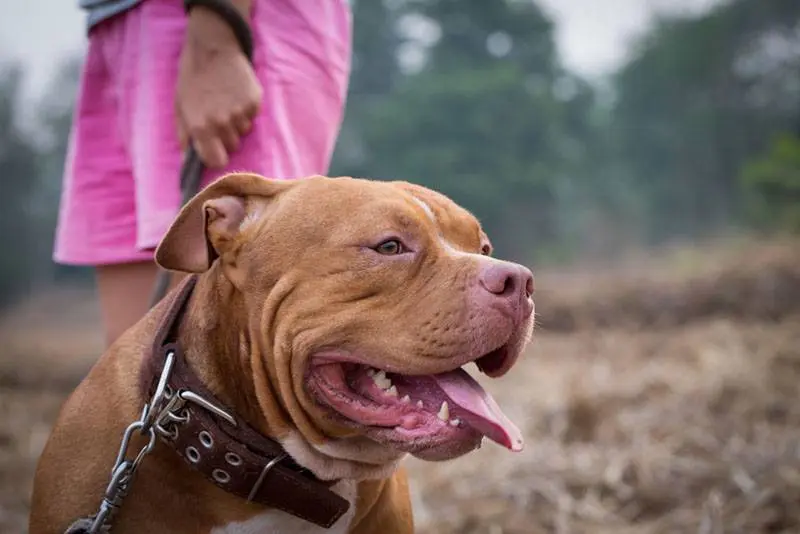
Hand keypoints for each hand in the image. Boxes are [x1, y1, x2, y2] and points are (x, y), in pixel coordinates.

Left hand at [175, 6, 260, 167]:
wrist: (212, 47)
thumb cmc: (192, 77)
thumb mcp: (180, 106)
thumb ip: (185, 136)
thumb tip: (187, 164)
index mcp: (201, 127)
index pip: (217, 161)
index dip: (215, 156)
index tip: (213, 148)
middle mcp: (222, 123)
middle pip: (232, 146)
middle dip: (225, 136)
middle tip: (218, 116)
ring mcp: (241, 113)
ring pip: (243, 132)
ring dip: (236, 122)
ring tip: (227, 101)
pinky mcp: (255, 102)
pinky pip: (252, 117)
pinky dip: (246, 109)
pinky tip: (236, 94)